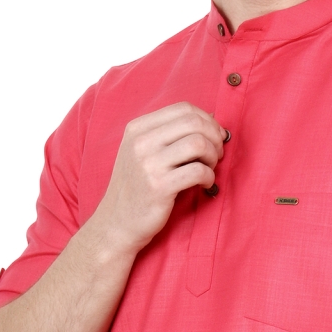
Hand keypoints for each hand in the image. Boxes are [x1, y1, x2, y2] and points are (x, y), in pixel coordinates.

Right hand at [95, 102, 225, 253]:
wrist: (115, 223)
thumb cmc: (136, 188)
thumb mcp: (142, 152)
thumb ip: (169, 134)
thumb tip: (211, 118)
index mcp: (137, 128)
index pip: (183, 108)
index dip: (207, 120)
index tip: (214, 137)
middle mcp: (141, 142)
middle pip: (193, 122)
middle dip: (214, 137)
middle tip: (216, 154)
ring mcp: (148, 164)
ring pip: (198, 143)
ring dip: (213, 156)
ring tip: (209, 169)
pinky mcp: (159, 187)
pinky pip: (198, 171)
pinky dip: (209, 177)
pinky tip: (205, 185)